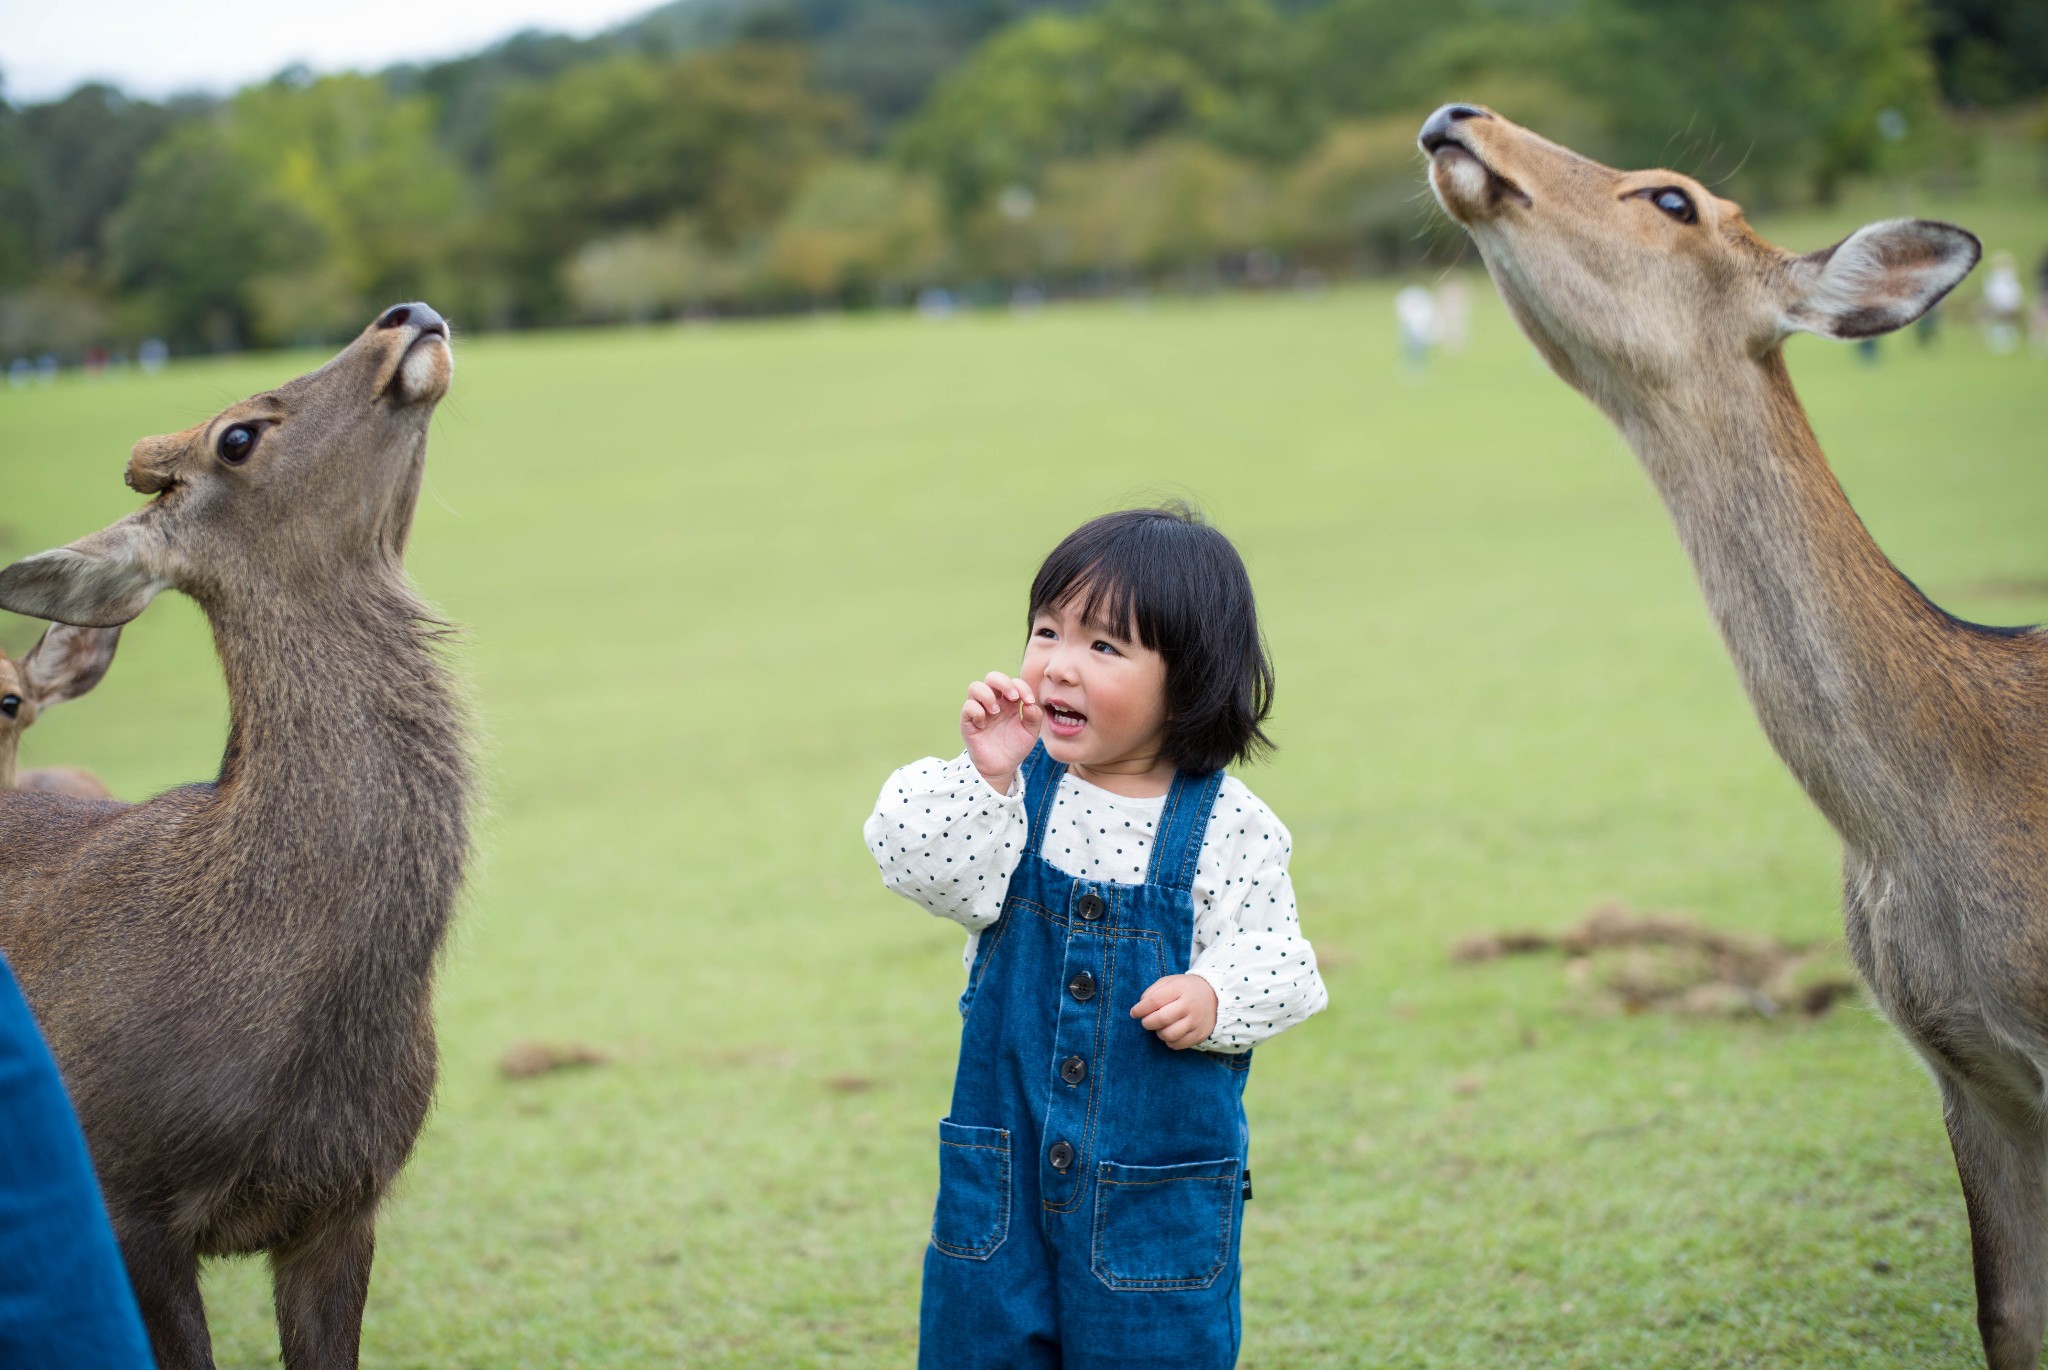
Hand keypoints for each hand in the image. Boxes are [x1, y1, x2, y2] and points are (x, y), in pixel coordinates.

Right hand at [959, 671, 1041, 792]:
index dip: (1022, 686)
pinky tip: (984, 725)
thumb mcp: (1030, 732)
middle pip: (992, 677)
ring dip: (988, 696)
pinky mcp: (968, 722)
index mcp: (1009, 701)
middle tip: (1013, 698)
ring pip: (975, 687)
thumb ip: (1034, 717)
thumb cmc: (1015, 747)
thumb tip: (1029, 704)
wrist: (1002, 767)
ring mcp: (980, 710)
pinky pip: (967, 707)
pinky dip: (977, 712)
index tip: (1029, 702)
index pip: (1013, 682)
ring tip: (996, 712)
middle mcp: (994, 702)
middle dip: (1003, 683)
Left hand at [1130, 974, 1217, 1049]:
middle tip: (1146, 1021)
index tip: (1134, 1013)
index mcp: (1180, 989)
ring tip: (1160, 1026)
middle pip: (1161, 1019)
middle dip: (1147, 1022)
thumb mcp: (1170, 982)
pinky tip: (1170, 1032)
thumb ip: (1153, 991)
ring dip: (1158, 1033)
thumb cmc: (1185, 989)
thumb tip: (1139, 1008)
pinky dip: (1169, 1041)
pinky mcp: (1200, 1035)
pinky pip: (1177, 1044)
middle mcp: (1190, 1005)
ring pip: (1169, 1035)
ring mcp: (1196, 1022)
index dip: (1140, 1009)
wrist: (1215, 996)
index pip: (1155, 1000)